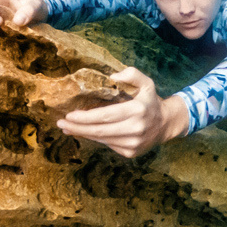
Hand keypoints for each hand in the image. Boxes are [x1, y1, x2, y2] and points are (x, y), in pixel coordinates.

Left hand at [56, 67, 189, 157]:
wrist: (166, 124)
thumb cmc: (150, 100)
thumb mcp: (146, 82)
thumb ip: (131, 74)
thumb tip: (112, 76)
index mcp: (137, 111)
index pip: (105, 116)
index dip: (85, 117)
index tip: (69, 115)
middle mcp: (135, 129)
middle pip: (99, 131)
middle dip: (77, 128)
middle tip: (60, 123)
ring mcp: (133, 144)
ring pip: (101, 140)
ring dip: (82, 134)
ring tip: (67, 128)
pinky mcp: (131, 152)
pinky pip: (107, 145)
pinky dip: (94, 138)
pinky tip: (84, 132)